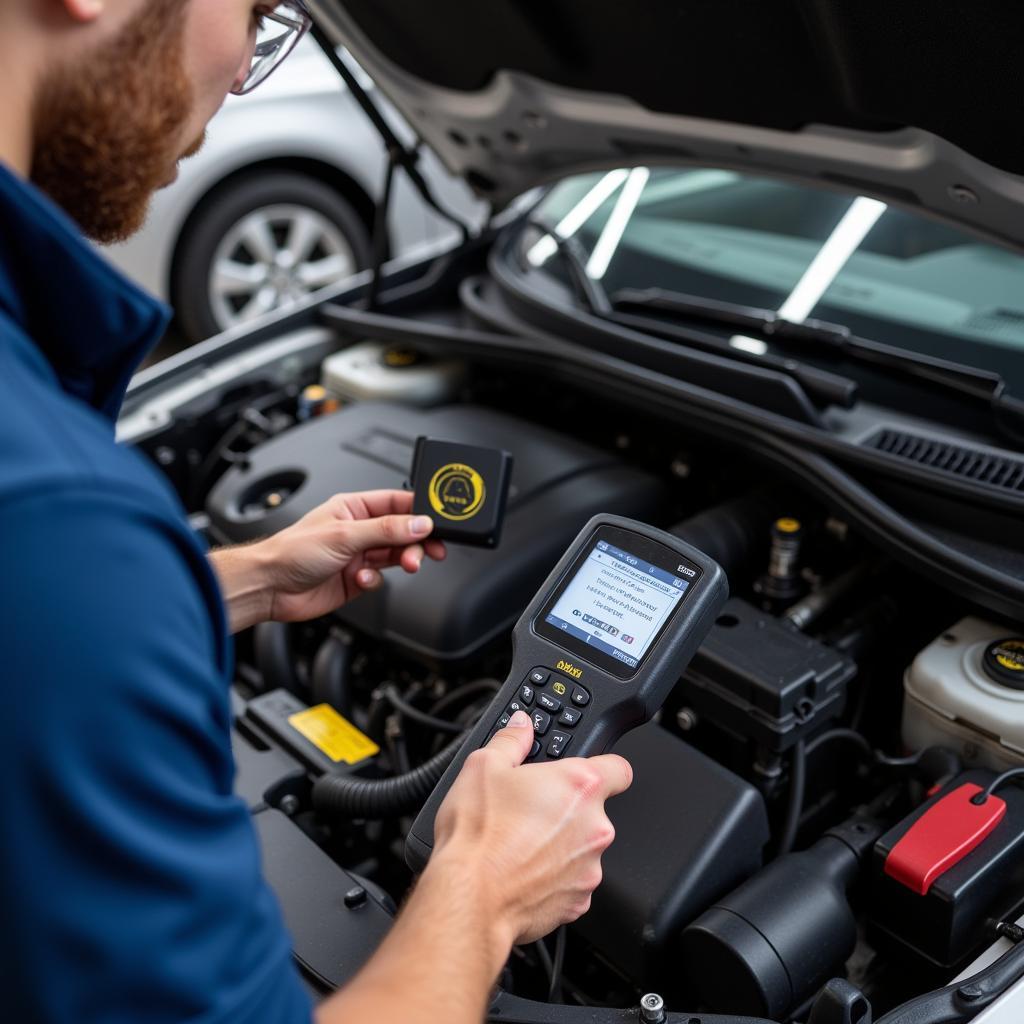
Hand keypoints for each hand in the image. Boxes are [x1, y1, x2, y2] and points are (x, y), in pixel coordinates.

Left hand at [262, 489, 445, 622]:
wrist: (270, 587)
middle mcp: (358, 529)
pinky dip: (376, 581)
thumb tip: (419, 523)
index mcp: (354, 507)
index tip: (439, 522)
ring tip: (406, 565)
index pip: (397, 502)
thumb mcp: (345, 535)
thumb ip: (386, 530)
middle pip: (403, 531)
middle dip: (417, 541)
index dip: (420, 511)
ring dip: (403, 560)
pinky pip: (381, 578)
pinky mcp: (356, 578)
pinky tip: (361, 580)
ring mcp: (358, 555)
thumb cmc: (291, 552)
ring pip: (395, 554)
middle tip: (430, 551)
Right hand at [431, 710, 631, 945]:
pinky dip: (553, 877)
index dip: (603, 768)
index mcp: (579, 787)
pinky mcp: (577, 902)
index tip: (585, 773)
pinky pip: (572, 882)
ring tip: (521, 844)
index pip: (618, 768)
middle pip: (594, 811)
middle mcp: (594, 827)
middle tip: (532, 810)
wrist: (469, 898)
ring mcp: (589, 868)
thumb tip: (521, 726)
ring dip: (561, 845)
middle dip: (568, 810)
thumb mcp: (483, 766)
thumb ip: (512, 740)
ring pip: (582, 848)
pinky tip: (522, 871)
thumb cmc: (478, 836)